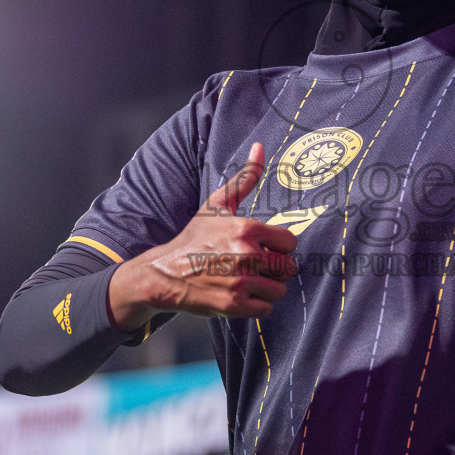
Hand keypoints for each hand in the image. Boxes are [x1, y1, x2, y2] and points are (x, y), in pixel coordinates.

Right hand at [107, 143, 298, 331]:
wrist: (164, 273)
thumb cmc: (194, 237)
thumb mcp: (217, 205)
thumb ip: (245, 178)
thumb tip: (260, 146)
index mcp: (246, 229)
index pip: (290, 242)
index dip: (278, 246)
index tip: (263, 247)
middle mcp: (246, 256)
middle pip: (288, 268)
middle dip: (274, 268)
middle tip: (252, 266)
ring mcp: (241, 282)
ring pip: (279, 290)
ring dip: (266, 287)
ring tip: (245, 280)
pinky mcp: (234, 305)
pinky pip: (266, 308)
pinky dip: (256, 304)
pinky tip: (239, 293)